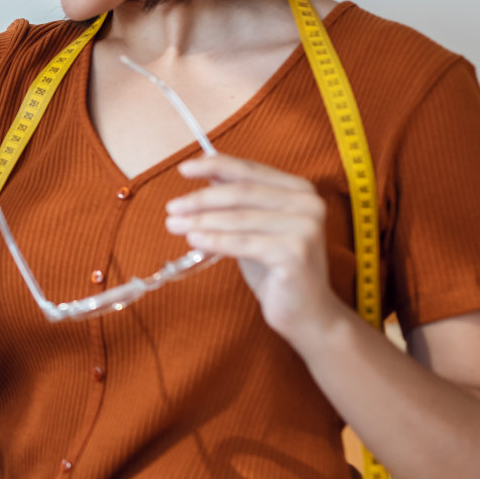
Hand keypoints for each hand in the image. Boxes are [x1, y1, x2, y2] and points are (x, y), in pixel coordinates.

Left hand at [165, 155, 344, 341]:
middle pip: (241, 192)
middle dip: (200, 199)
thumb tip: (206, 173)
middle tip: (171, 208)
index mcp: (300, 189)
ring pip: (239, 218)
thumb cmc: (275, 268)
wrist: (307, 312)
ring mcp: (305, 228)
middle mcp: (308, 204)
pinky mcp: (295, 253)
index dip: (214, 166)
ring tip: (174, 225)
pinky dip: (214, 240)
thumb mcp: (254, 226)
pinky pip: (242, 243)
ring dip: (201, 220)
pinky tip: (193, 240)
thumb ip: (238, 200)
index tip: (183, 169)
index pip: (249, 169)